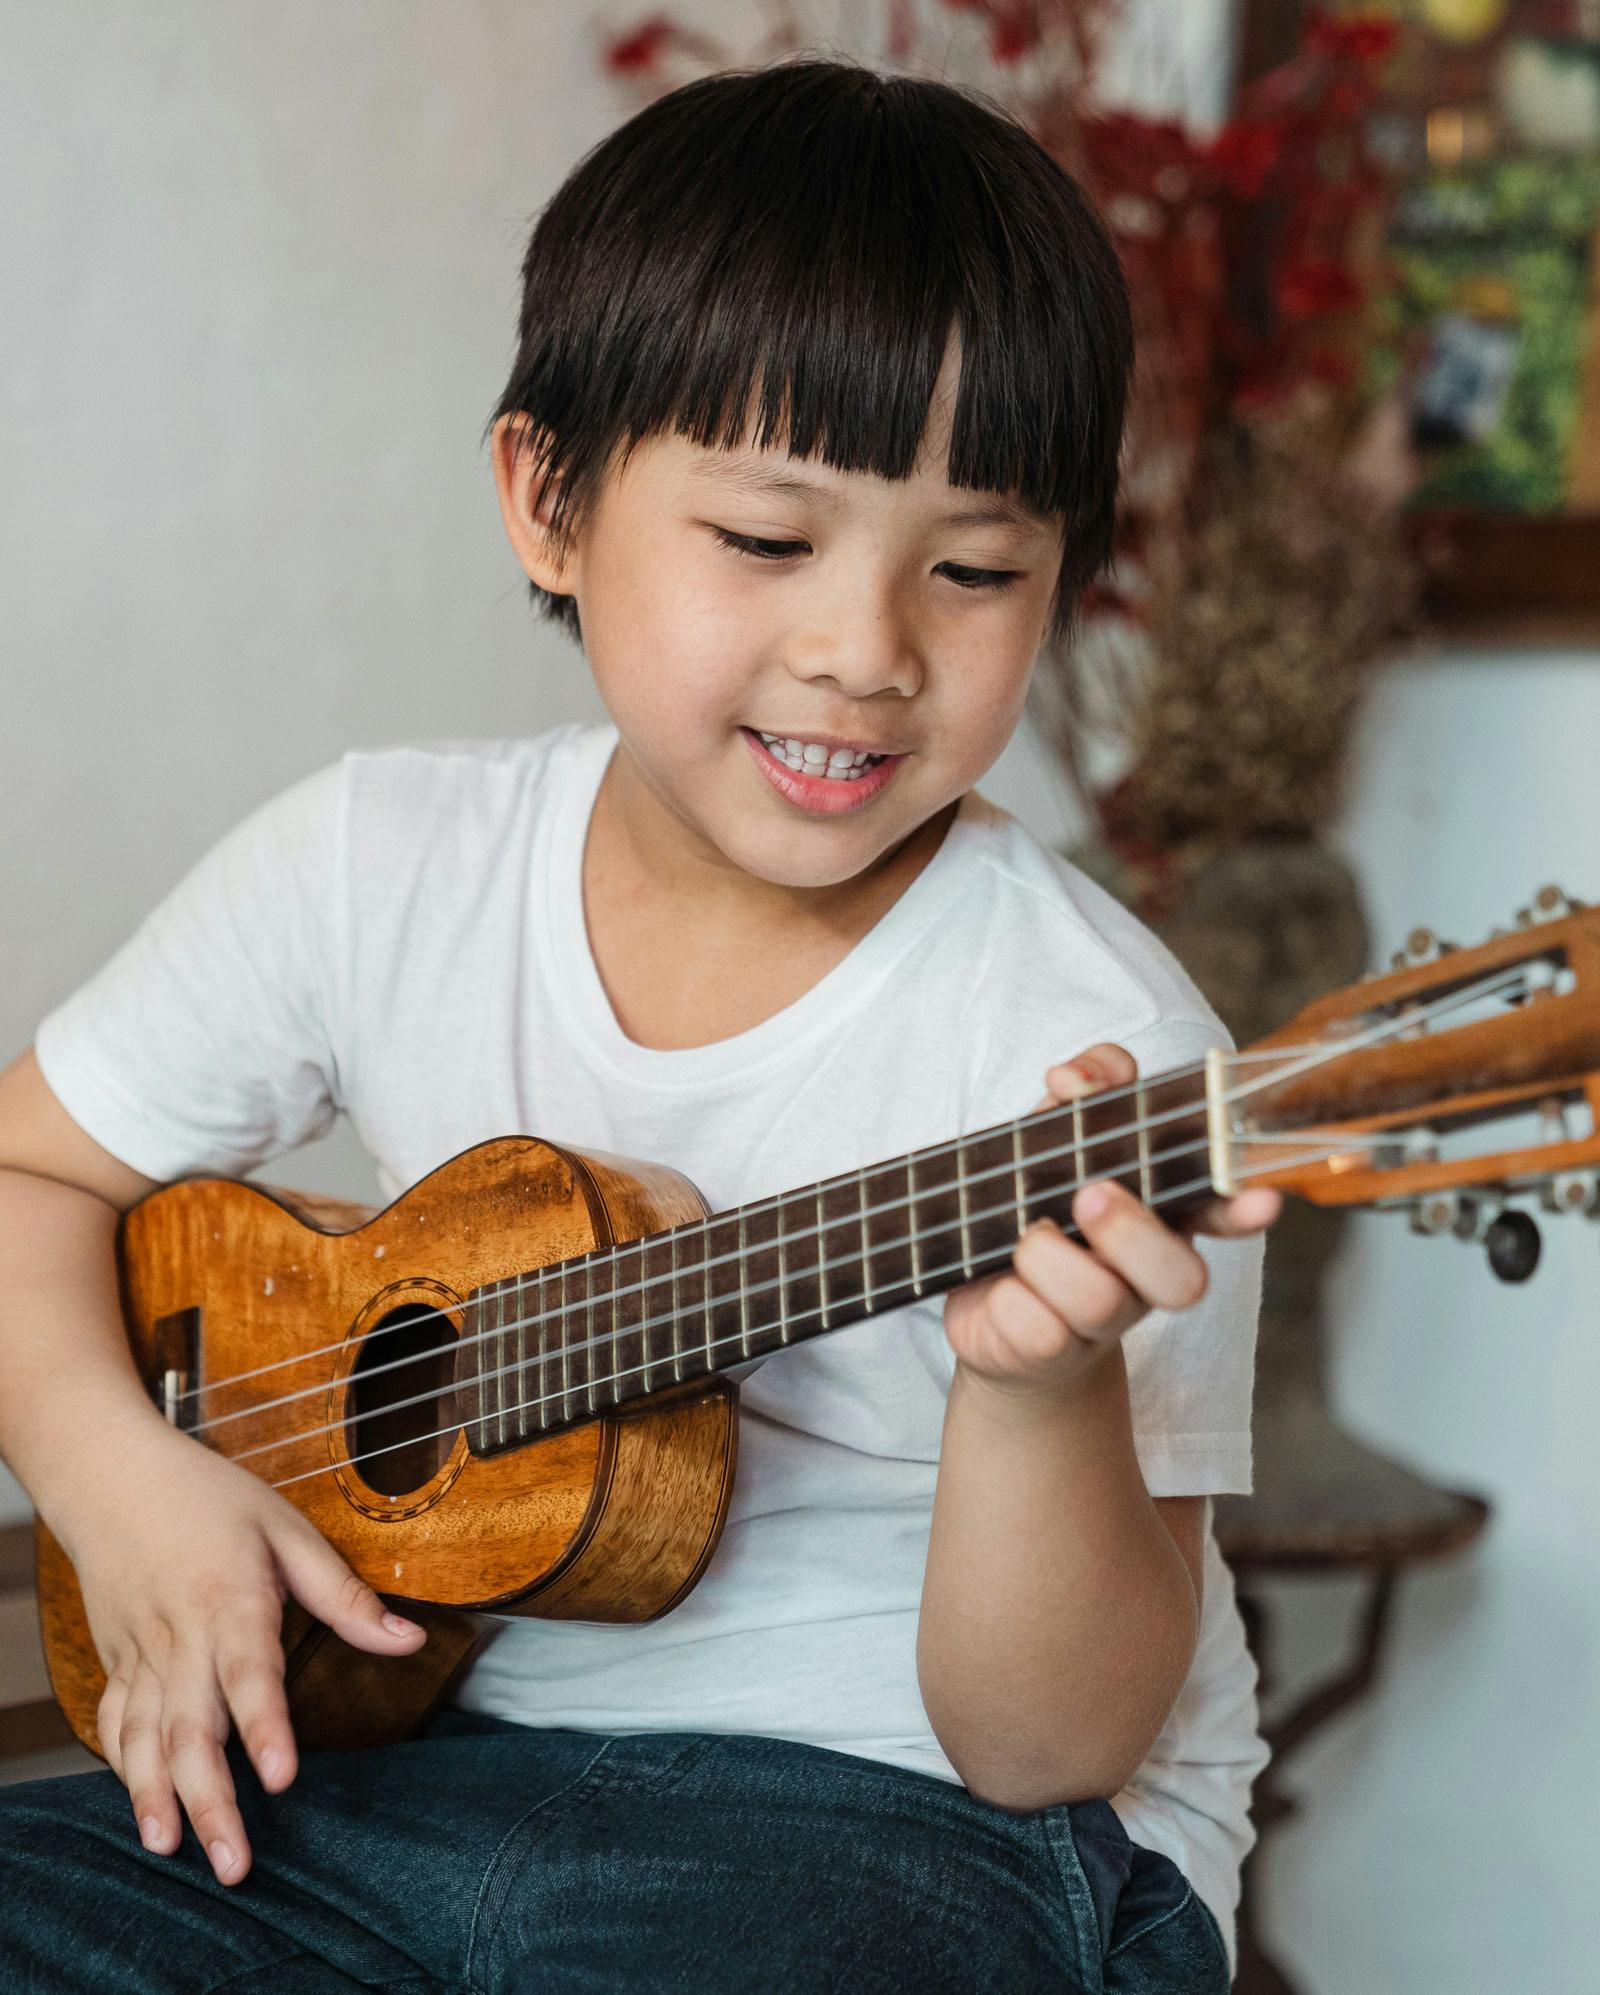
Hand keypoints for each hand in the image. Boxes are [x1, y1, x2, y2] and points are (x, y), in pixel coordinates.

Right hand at [59, 1417, 426, 1884]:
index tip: (283, 1778)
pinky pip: (115, 1723)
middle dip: (209, 1799)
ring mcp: (140, 1651)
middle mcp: (180, 1633)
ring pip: (142, 1737)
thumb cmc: (210, 1497)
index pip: (248, 1672)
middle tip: (234, 1863)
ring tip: (174, 1850)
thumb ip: (345, 1594)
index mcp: (229, 1596)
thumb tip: (410, 1640)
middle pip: (189, 1727)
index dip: (265, 1727)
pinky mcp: (116, 1660)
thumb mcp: (287, 1529)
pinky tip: (146, 1809)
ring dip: (156, 1797)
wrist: (113, 1475)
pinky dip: (125, 1769)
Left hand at [942, 1043, 1279, 1399]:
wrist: (990, 1305)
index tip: (1261, 1200)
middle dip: (1133, 1232)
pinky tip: (1000, 1286)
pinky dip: (1008, 1300)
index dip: (1241, 1208)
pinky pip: (1039, 1332)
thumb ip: (1081, 1089)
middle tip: (1088, 1195)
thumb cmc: (1037, 1205)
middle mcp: (1145, 1274)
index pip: (1219, 1209)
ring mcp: (1102, 1322)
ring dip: (1049, 1257)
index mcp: (1162, 1213)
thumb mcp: (1055, 1133)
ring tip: (1025, 1236)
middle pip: (1182, 1278)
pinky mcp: (1051, 1354)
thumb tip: (1074, 1077)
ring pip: (1102, 1301)